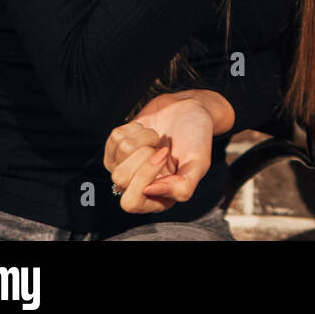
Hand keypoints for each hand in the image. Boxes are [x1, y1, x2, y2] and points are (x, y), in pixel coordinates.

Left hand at [103, 91, 222, 212]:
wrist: (189, 110)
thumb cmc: (196, 138)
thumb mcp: (199, 164)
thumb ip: (183, 186)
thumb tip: (149, 191)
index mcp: (158, 199)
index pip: (132, 203)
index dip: (145, 176)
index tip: (164, 154)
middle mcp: (137, 187)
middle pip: (121, 178)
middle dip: (144, 154)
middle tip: (162, 147)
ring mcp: (124, 167)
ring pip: (117, 157)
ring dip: (143, 139)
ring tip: (157, 139)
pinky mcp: (116, 148)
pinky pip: (115, 138)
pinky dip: (135, 129)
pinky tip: (147, 132)